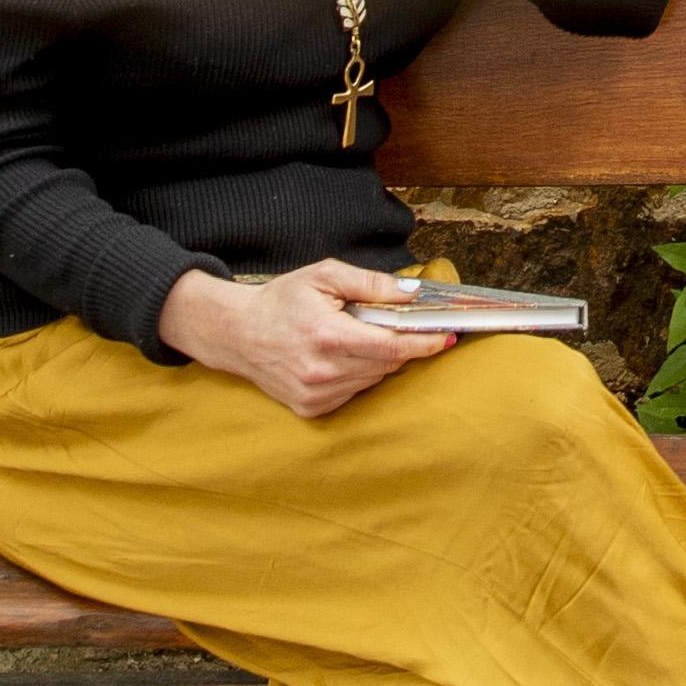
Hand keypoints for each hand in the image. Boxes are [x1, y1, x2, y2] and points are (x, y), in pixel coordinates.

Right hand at [158, 260, 454, 417]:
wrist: (237, 333)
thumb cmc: (282, 300)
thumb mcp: (324, 276)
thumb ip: (371, 283)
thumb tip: (412, 293)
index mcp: (328, 336)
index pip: (392, 348)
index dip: (425, 344)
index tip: (447, 336)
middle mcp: (323, 372)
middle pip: (387, 364)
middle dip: (399, 345)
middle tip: (395, 325)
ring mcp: (316, 395)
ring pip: (373, 380)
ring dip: (377, 360)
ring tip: (354, 336)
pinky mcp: (311, 409)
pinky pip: (354, 393)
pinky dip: (358, 375)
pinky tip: (340, 357)